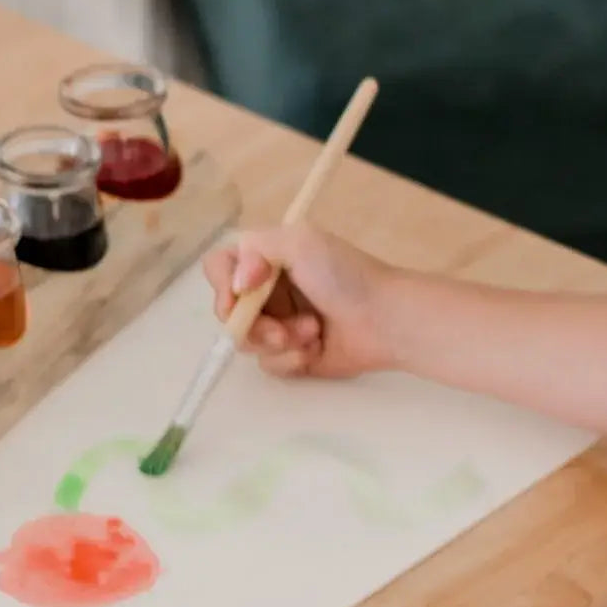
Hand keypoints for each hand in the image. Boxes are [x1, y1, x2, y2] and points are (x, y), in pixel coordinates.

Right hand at [202, 225, 395, 378]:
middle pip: (228, 313)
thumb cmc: (346, 276)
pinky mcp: (292, 355)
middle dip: (252, 324)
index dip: (223, 285)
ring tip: (310, 333)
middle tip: (279, 331)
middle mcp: (266, 292)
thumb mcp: (301, 242)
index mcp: (265, 259)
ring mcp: (278, 325)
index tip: (242, 295)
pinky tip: (315, 350)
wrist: (388, 320)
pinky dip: (290, 359)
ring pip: (246, 342)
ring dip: (276, 341)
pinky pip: (268, 364)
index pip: (219, 268)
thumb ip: (256, 249)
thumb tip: (236, 285)